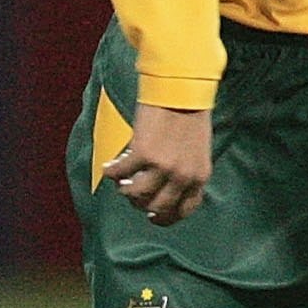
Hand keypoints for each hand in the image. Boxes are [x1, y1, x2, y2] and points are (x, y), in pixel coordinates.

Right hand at [104, 103, 211, 226]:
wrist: (180, 90)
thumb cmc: (189, 114)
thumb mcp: (197, 150)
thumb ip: (185, 170)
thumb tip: (161, 188)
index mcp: (199, 176)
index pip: (184, 210)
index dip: (166, 217)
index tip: (152, 215)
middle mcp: (182, 176)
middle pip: (157, 207)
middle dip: (141, 205)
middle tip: (131, 196)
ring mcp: (163, 167)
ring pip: (135, 195)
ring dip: (124, 190)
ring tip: (120, 181)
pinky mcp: (142, 153)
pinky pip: (120, 173)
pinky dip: (111, 172)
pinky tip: (108, 167)